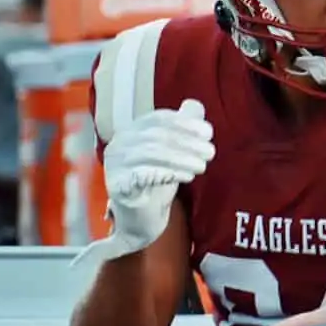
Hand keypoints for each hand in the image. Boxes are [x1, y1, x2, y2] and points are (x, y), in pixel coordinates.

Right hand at [72, 99, 214, 265]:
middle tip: (211, 152)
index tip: (209, 133)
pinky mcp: (117, 187)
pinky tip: (186, 177)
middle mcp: (118, 145)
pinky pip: (143, 175)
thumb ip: (183, 127)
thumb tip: (194, 105)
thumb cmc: (158, 182)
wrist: (142, 221)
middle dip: (188, 142)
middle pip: (156, 136)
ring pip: (151, 153)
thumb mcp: (174, 152)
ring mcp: (114, 166)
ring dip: (182, 158)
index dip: (185, 123)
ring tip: (202, 166)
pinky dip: (168, 173)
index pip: (158, 119)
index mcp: (131, 131)